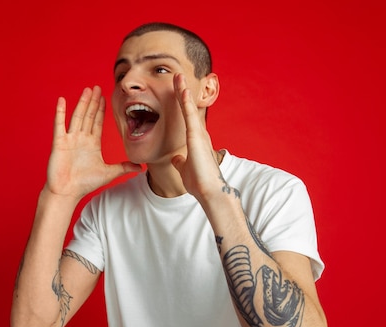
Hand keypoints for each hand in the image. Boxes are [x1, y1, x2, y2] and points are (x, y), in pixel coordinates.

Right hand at [46, 86, 141, 200]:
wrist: (67, 192)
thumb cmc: (85, 183)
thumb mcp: (109, 173)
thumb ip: (123, 167)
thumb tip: (140, 167)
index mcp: (92, 144)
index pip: (98, 122)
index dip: (101, 110)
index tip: (105, 98)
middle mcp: (81, 139)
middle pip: (88, 116)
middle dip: (94, 102)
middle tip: (97, 87)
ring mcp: (70, 139)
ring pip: (77, 117)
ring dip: (82, 103)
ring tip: (87, 90)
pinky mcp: (59, 143)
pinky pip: (60, 125)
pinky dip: (60, 112)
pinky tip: (62, 100)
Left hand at [171, 74, 223, 201]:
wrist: (209, 191)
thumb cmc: (199, 182)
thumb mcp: (185, 168)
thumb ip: (180, 161)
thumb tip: (176, 158)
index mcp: (195, 140)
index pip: (186, 117)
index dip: (181, 103)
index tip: (176, 90)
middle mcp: (199, 133)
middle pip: (188, 107)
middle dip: (182, 91)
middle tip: (177, 75)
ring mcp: (198, 134)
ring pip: (189, 108)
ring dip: (183, 91)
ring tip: (177, 76)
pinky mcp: (196, 137)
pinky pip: (190, 116)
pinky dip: (186, 103)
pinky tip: (183, 91)